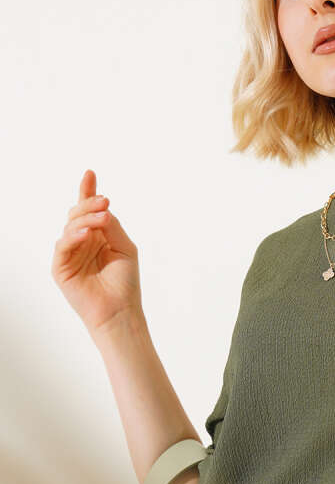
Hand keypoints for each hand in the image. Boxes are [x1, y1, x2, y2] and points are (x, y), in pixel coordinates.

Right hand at [51, 169, 143, 339]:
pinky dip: (74, 237)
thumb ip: (112, 226)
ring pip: (71, 226)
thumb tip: (101, 208)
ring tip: (103, 218)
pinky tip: (87, 234)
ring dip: (86, 219)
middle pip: (78, 214)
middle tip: (105, 201)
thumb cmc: (125, 282)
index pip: (89, 210)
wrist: (120, 311)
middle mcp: (81, 242)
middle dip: (90, 204)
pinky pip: (63, 246)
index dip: (88, 191)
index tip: (90, 172)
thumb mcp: (124, 247)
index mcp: (97, 236)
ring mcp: (70, 254)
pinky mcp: (61, 268)